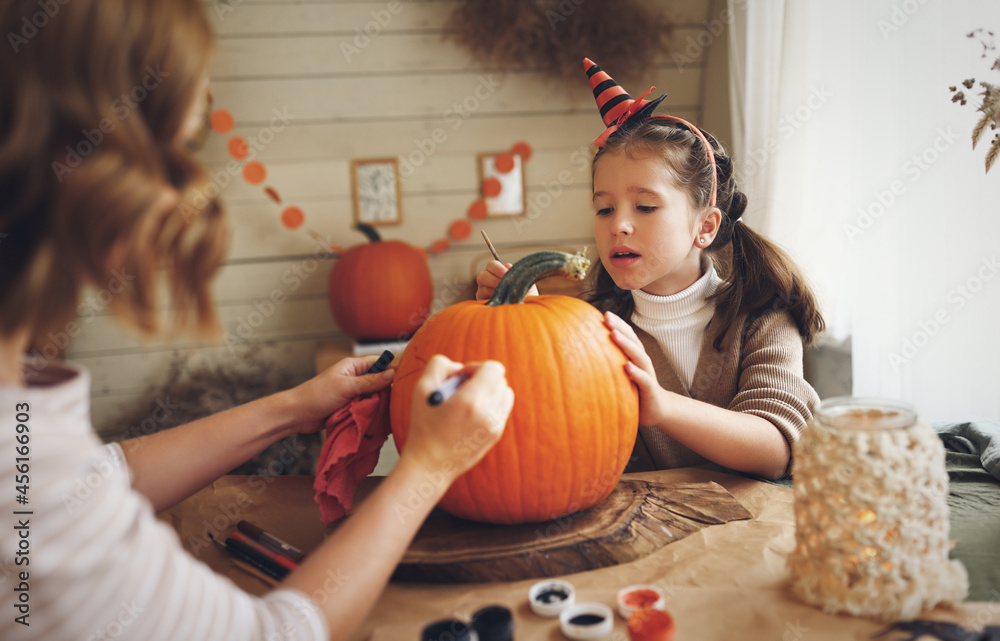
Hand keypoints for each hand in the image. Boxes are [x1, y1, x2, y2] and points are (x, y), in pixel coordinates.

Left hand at [285, 355, 394, 434]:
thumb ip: (370, 381)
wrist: (297, 415)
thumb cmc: (317, 395)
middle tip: (398, 399)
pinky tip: (378, 418)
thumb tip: (393, 373)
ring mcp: (352, 394)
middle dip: (386, 390)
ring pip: (374, 397)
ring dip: (378, 404)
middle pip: (379, 382)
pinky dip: (370, 413)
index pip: (379, 363)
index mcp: (353, 366)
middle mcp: (354, 379)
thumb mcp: (346, 386)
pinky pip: (366, 409)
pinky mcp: (350, 408)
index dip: (391, 368)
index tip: (405, 378)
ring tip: (388, 410)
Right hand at [401, 354, 513, 482]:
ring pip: (505, 393)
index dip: (476, 367)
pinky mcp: (496, 435)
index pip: (494, 368)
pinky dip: (491, 404)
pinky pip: (502, 408)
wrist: (430, 464)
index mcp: (470, 401)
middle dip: (481, 378)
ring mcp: (495, 426)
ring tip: (468, 400)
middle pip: (500, 379)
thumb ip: (439, 365)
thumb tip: (460, 367)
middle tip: (462, 389)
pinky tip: (472, 412)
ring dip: (489, 390)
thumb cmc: (423, 426)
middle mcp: (488, 413)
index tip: (461, 377)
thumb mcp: (421, 389)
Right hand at [475, 260, 538, 300]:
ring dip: (494, 291)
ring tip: (505, 295)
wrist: (526, 308)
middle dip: (493, 279)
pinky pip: (483, 299)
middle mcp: (487, 281)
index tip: (506, 273)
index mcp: (496, 272)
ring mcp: (483, 292)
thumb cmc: (524, 293)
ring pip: (482, 288)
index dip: (497, 268)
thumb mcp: (523, 281)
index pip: (491, 265)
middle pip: (482, 276)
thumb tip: (507, 266)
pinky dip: (493, 299)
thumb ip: (515, 272)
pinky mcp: (482, 303)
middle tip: (504, 284)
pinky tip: (501, 301)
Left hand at [604, 311, 669, 426]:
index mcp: (634, 356)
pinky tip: (627, 367)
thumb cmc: (634, 389)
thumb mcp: (619, 375)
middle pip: (632, 340)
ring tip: (614, 334)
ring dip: (626, 344)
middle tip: (607, 317)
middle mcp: (642, 362)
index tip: (602, 313)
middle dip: (620, 327)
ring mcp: (647, 374)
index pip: (627, 336)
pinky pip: (644, 380)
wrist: (657, 409)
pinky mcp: (650, 390)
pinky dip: (636, 373)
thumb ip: (606, 364)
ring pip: (638, 356)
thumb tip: (580, 356)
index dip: (617, 323)